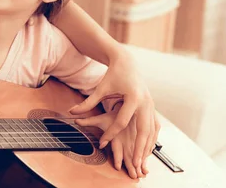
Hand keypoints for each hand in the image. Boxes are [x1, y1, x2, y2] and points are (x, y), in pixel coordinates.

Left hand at [70, 49, 159, 172]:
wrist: (127, 63)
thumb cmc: (113, 75)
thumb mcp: (100, 89)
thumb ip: (87, 103)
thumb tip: (71, 112)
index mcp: (132, 97)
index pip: (121, 121)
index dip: (111, 134)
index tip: (102, 144)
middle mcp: (145, 102)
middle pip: (143, 130)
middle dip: (138, 148)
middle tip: (134, 164)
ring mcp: (151, 104)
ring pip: (152, 130)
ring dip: (147, 146)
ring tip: (141, 161)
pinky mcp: (152, 106)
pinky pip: (155, 126)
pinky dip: (152, 139)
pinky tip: (147, 150)